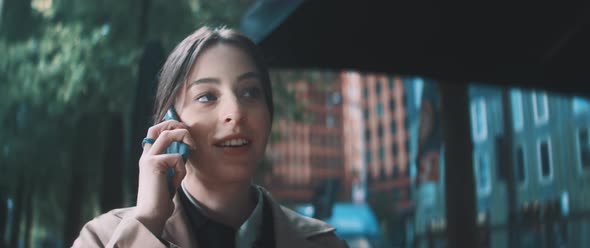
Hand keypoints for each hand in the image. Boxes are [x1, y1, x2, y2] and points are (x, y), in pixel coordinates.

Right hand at [133, 120, 194, 235]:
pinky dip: (181, 170)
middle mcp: (146, 156)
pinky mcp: (153, 165)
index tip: (184, 132)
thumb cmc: (161, 199)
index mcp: (148, 158)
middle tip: (188, 134)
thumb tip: (186, 151)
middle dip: (175, 124)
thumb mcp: (168, 177)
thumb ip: (172, 164)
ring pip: (167, 134)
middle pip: (158, 127)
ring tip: (192, 148)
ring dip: (184, 137)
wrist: (150, 215)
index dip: (168, 126)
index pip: (154, 132)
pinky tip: (176, 183)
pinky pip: (177, 158)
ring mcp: (148, 159)